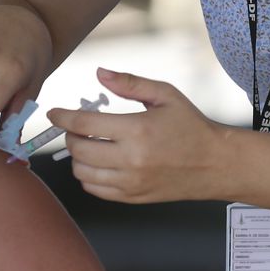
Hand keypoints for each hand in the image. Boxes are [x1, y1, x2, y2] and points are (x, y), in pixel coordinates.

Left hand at [47, 68, 228, 203]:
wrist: (215, 164)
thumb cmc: (191, 126)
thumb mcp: (165, 95)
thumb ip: (130, 83)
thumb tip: (99, 73)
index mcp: (137, 130)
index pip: (83, 125)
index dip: (62, 117)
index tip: (54, 113)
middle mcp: (130, 159)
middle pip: (78, 150)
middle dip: (70, 135)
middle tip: (79, 127)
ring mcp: (130, 182)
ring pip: (81, 172)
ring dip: (78, 157)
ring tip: (89, 145)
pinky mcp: (132, 197)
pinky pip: (94, 189)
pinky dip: (88, 176)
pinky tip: (99, 163)